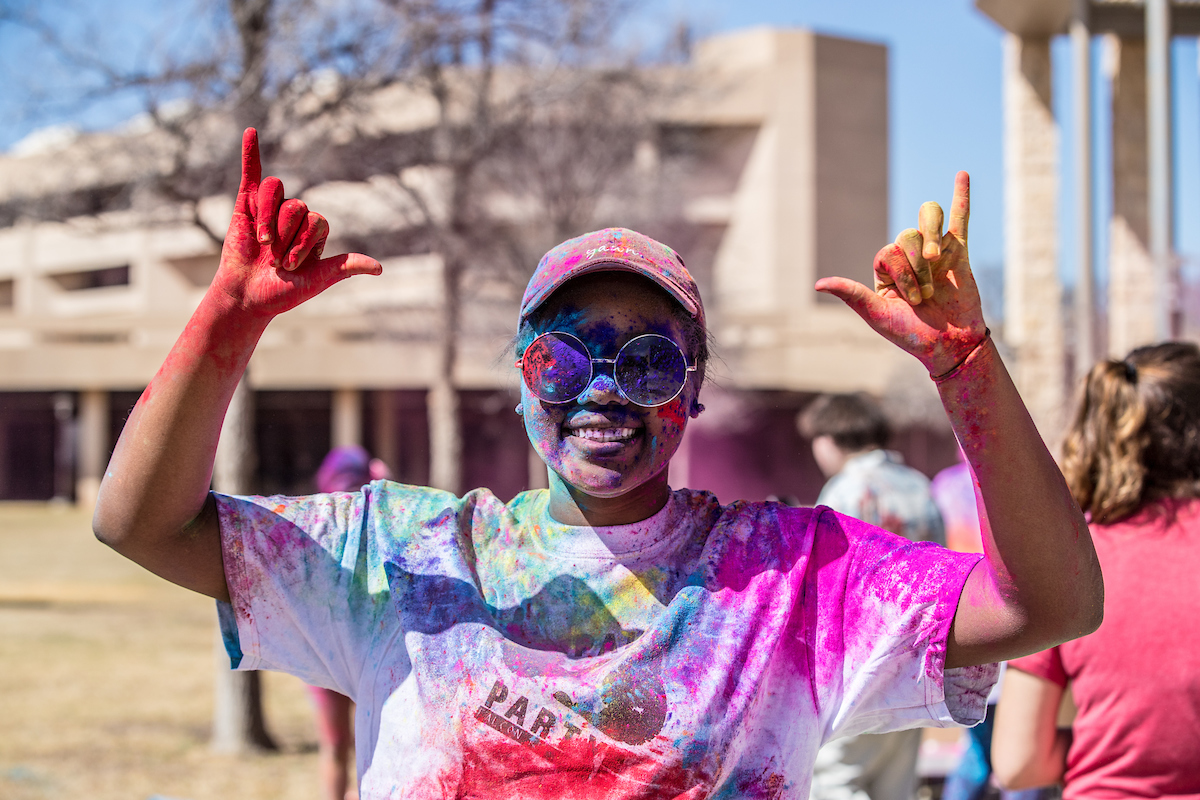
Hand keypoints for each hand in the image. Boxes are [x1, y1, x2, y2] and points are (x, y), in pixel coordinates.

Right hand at [210, 128, 380, 317]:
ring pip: (275, 191)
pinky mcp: (246, 204)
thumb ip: (344, 267)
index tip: (291, 267)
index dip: (303, 242)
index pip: (317, 219)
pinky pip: (251, 173)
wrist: (248, 297)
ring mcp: (271, 208)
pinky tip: (251, 132)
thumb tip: (379, 268)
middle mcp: (296, 215)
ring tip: (262, 242)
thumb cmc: (283, 291)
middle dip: (285, 235)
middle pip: (297, 205)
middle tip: (274, 259)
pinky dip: (250, 152)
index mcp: (316, 230)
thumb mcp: (317, 280)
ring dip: (268, 218)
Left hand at [815, 171, 986, 374]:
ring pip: (928, 220)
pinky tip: (961, 174)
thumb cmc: (911, 334)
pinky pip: (960, 220)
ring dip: (931, 237)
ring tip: (936, 260)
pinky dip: (961, 196)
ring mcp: (934, 253)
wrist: (950, 346)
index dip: (901, 273)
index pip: (888, 251)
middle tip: (926, 296)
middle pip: (908, 235)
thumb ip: (851, 294)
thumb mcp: (877, 315)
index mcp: (885, 270)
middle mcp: (907, 258)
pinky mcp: (958, 253)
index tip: (913, 302)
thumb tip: (818, 283)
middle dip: (916, 266)